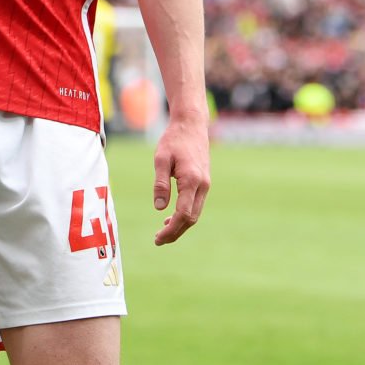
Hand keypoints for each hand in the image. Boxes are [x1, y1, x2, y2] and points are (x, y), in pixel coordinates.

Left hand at [152, 118, 209, 244]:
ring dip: (180, 225)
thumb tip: (159, 208)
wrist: (191, 125)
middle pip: (191, 218)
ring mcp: (205, 184)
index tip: (158, 237)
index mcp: (192, 180)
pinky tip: (171, 217)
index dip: (172, 229)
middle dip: (175, 232)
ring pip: (195, 213)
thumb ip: (160, 184)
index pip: (184, 214)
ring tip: (163, 233)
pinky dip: (185, 215)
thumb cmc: (174, 139)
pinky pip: (196, 204)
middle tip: (158, 240)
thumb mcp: (161, 159)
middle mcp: (202, 185)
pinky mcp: (204, 182)